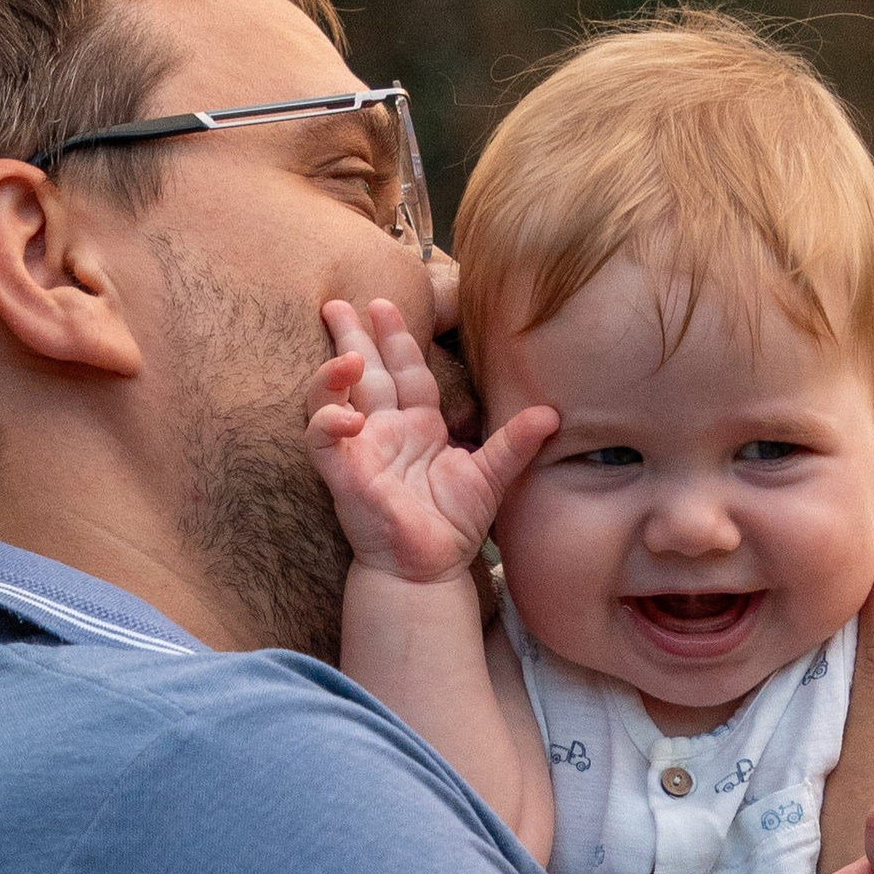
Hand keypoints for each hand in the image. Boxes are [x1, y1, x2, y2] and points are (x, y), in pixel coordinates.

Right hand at [309, 294, 555, 582]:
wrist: (428, 571)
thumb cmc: (453, 526)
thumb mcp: (492, 477)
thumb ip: (515, 444)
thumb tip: (552, 413)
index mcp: (418, 426)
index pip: (406, 371)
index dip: (397, 339)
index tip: (385, 305)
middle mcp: (385, 431)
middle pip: (365, 372)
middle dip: (352, 335)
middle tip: (338, 302)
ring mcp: (360, 449)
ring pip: (333, 397)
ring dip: (334, 371)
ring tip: (345, 350)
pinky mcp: (343, 474)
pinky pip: (321, 439)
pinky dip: (329, 422)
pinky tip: (350, 416)